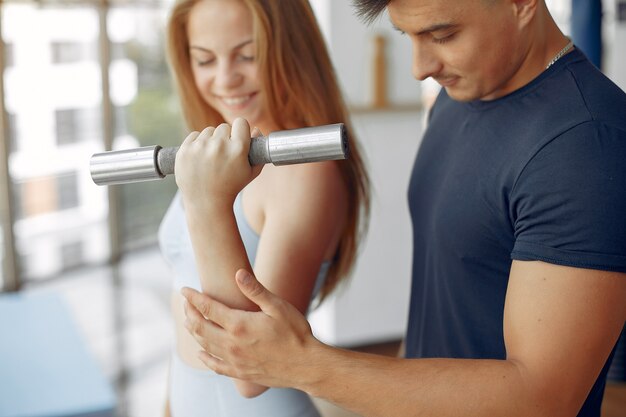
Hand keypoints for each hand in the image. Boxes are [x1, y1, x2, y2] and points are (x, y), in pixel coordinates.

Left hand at [174, 118, 262, 207]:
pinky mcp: (185, 150)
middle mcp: (218, 145)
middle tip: (223, 154)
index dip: (241, 130)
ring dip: (211, 140)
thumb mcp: (251, 172)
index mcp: (237, 149)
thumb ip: (258, 149)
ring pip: (208, 131)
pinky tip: (200, 158)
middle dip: (225, 138)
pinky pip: (194, 135)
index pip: (241, 123)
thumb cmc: (232, 187)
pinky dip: (197, 143)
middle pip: (224, 127)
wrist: (206, 203)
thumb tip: (257, 129)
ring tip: (211, 159)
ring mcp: (200, 147)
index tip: (238, 137)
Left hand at [181, 269, 319, 388]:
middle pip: (200, 327)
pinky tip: (201, 352)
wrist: (306, 366)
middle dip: (189, 313)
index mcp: (239, 325)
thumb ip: (256, 290)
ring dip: (194, 332)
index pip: (208, 308)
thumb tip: (238, 273)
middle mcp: (232, 344)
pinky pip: (215, 365)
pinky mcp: (240, 372)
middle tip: (186, 303)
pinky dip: (205, 357)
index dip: (194, 298)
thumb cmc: (296, 333)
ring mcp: (234, 360)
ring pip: (204, 345)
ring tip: (189, 321)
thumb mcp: (278, 307)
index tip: (185, 289)